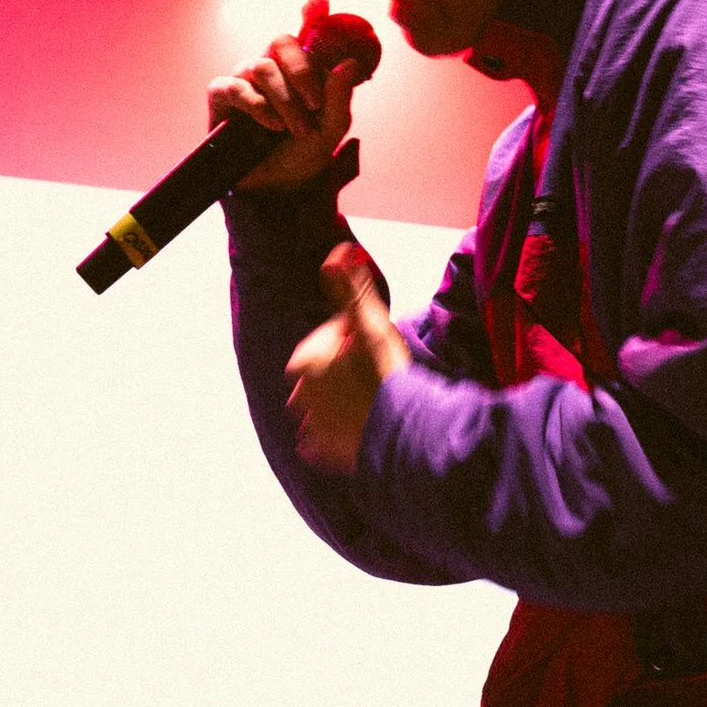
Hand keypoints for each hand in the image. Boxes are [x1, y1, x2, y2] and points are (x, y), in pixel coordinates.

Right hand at [208, 0, 362, 191]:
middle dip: (302, 69)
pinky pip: (235, 86)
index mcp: (300, 69)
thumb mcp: (331, 129)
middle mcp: (271, 67)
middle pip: (281, 40)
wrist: (276, 189)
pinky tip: (270, 125)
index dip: (312, 9)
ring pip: (262, 66)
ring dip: (284, 100)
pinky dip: (257, 105)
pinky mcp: (221, 97)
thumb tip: (348, 64)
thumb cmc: (303, 155)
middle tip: (314, 103)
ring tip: (293, 129)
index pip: (304, 30)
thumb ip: (338, 96)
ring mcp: (245, 79)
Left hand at [287, 244, 410, 472]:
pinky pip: (325, 443)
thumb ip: (350, 288)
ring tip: (371, 400)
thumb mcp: (370, 324)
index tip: (369, 346)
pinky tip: (358, 427)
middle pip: (321, 377)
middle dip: (340, 372)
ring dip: (338, 404)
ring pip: (322, 409)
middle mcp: (300, 396)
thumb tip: (337, 251)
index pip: (322, 344)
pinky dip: (336, 436)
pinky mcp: (327, 455)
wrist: (406, 432)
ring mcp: (313, 428)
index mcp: (304, 363)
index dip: (347, 342)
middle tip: (374, 373)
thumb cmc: (387, 373)